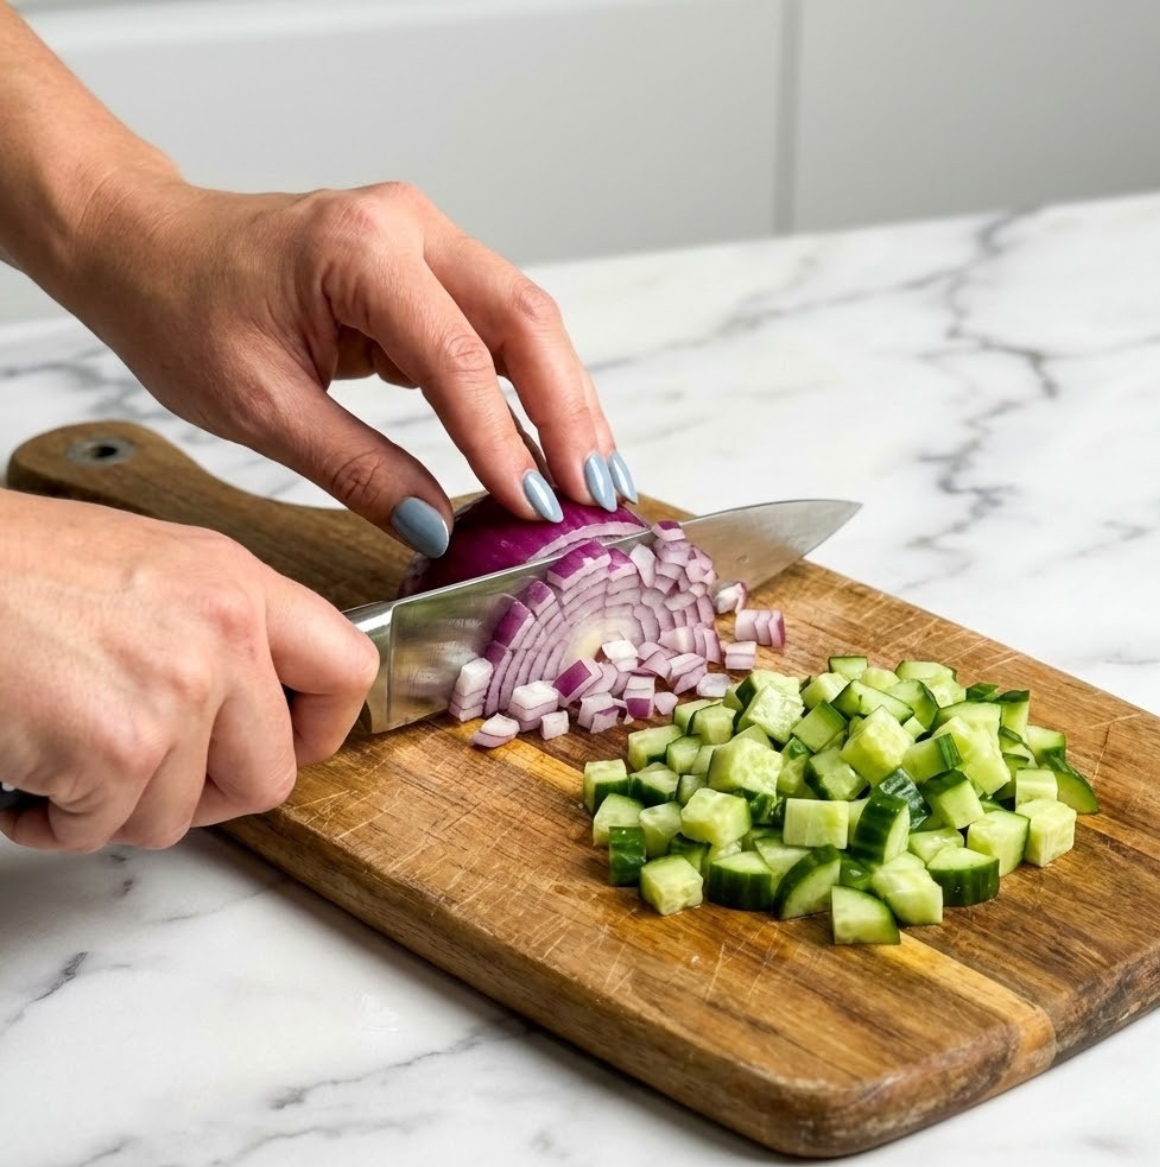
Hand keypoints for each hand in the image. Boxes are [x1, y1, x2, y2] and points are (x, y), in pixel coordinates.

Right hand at [0, 491, 377, 851]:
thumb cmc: (11, 570)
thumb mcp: (149, 568)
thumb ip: (218, 630)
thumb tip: (256, 709)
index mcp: (237, 581)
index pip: (349, 667)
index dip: (323, 726)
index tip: (290, 743)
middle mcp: (223, 632)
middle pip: (273, 774)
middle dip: (209, 795)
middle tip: (154, 774)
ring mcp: (176, 692)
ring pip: (182, 814)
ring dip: (119, 805)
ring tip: (68, 752)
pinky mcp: (117, 748)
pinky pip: (106, 831)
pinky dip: (59, 821)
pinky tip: (30, 773)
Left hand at [60, 173, 635, 557]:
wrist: (146, 246)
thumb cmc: (181, 309)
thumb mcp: (258, 407)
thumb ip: (356, 469)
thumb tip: (436, 529)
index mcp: (359, 249)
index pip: (455, 356)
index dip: (502, 440)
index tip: (534, 509)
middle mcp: (410, 228)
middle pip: (525, 322)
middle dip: (570, 415)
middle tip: (596, 495)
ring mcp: (428, 242)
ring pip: (528, 324)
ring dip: (567, 402)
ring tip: (595, 478)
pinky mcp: (430, 270)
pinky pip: (500, 331)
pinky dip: (533, 390)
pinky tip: (554, 443)